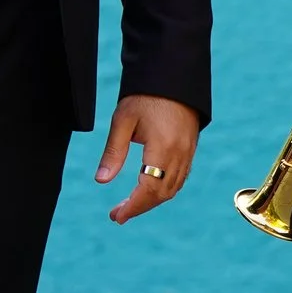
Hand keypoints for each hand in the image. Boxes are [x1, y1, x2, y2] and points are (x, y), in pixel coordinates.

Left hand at [95, 94, 199, 224]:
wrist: (174, 75)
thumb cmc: (145, 95)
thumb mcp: (123, 120)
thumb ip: (113, 152)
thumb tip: (101, 180)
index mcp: (163, 147)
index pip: (149, 189)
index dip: (133, 207)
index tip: (116, 217)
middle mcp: (180, 153)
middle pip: (162, 194)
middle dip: (140, 207)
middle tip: (118, 214)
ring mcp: (188, 151)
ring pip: (173, 188)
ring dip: (152, 200)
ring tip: (130, 205)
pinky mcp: (190, 147)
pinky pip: (180, 177)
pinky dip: (164, 189)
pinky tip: (149, 189)